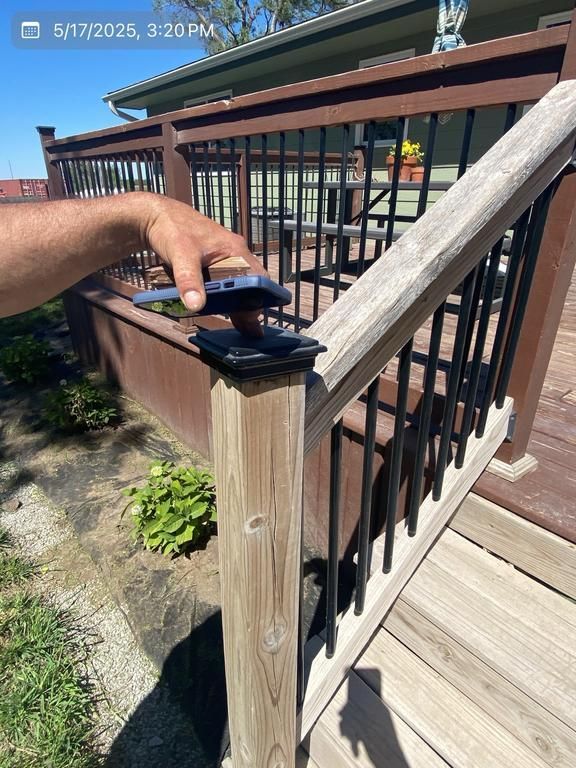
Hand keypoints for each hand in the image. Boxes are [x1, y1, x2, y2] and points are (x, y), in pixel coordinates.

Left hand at [143, 195, 265, 336]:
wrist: (156, 216)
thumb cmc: (172, 229)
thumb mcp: (180, 255)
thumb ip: (188, 280)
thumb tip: (196, 305)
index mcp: (235, 249)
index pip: (258, 277)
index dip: (259, 298)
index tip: (252, 316)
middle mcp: (235, 254)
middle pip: (251, 284)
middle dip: (250, 305)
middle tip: (249, 329)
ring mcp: (225, 259)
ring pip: (240, 284)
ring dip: (240, 303)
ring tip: (242, 326)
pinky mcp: (214, 264)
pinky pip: (227, 282)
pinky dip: (229, 297)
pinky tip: (227, 311)